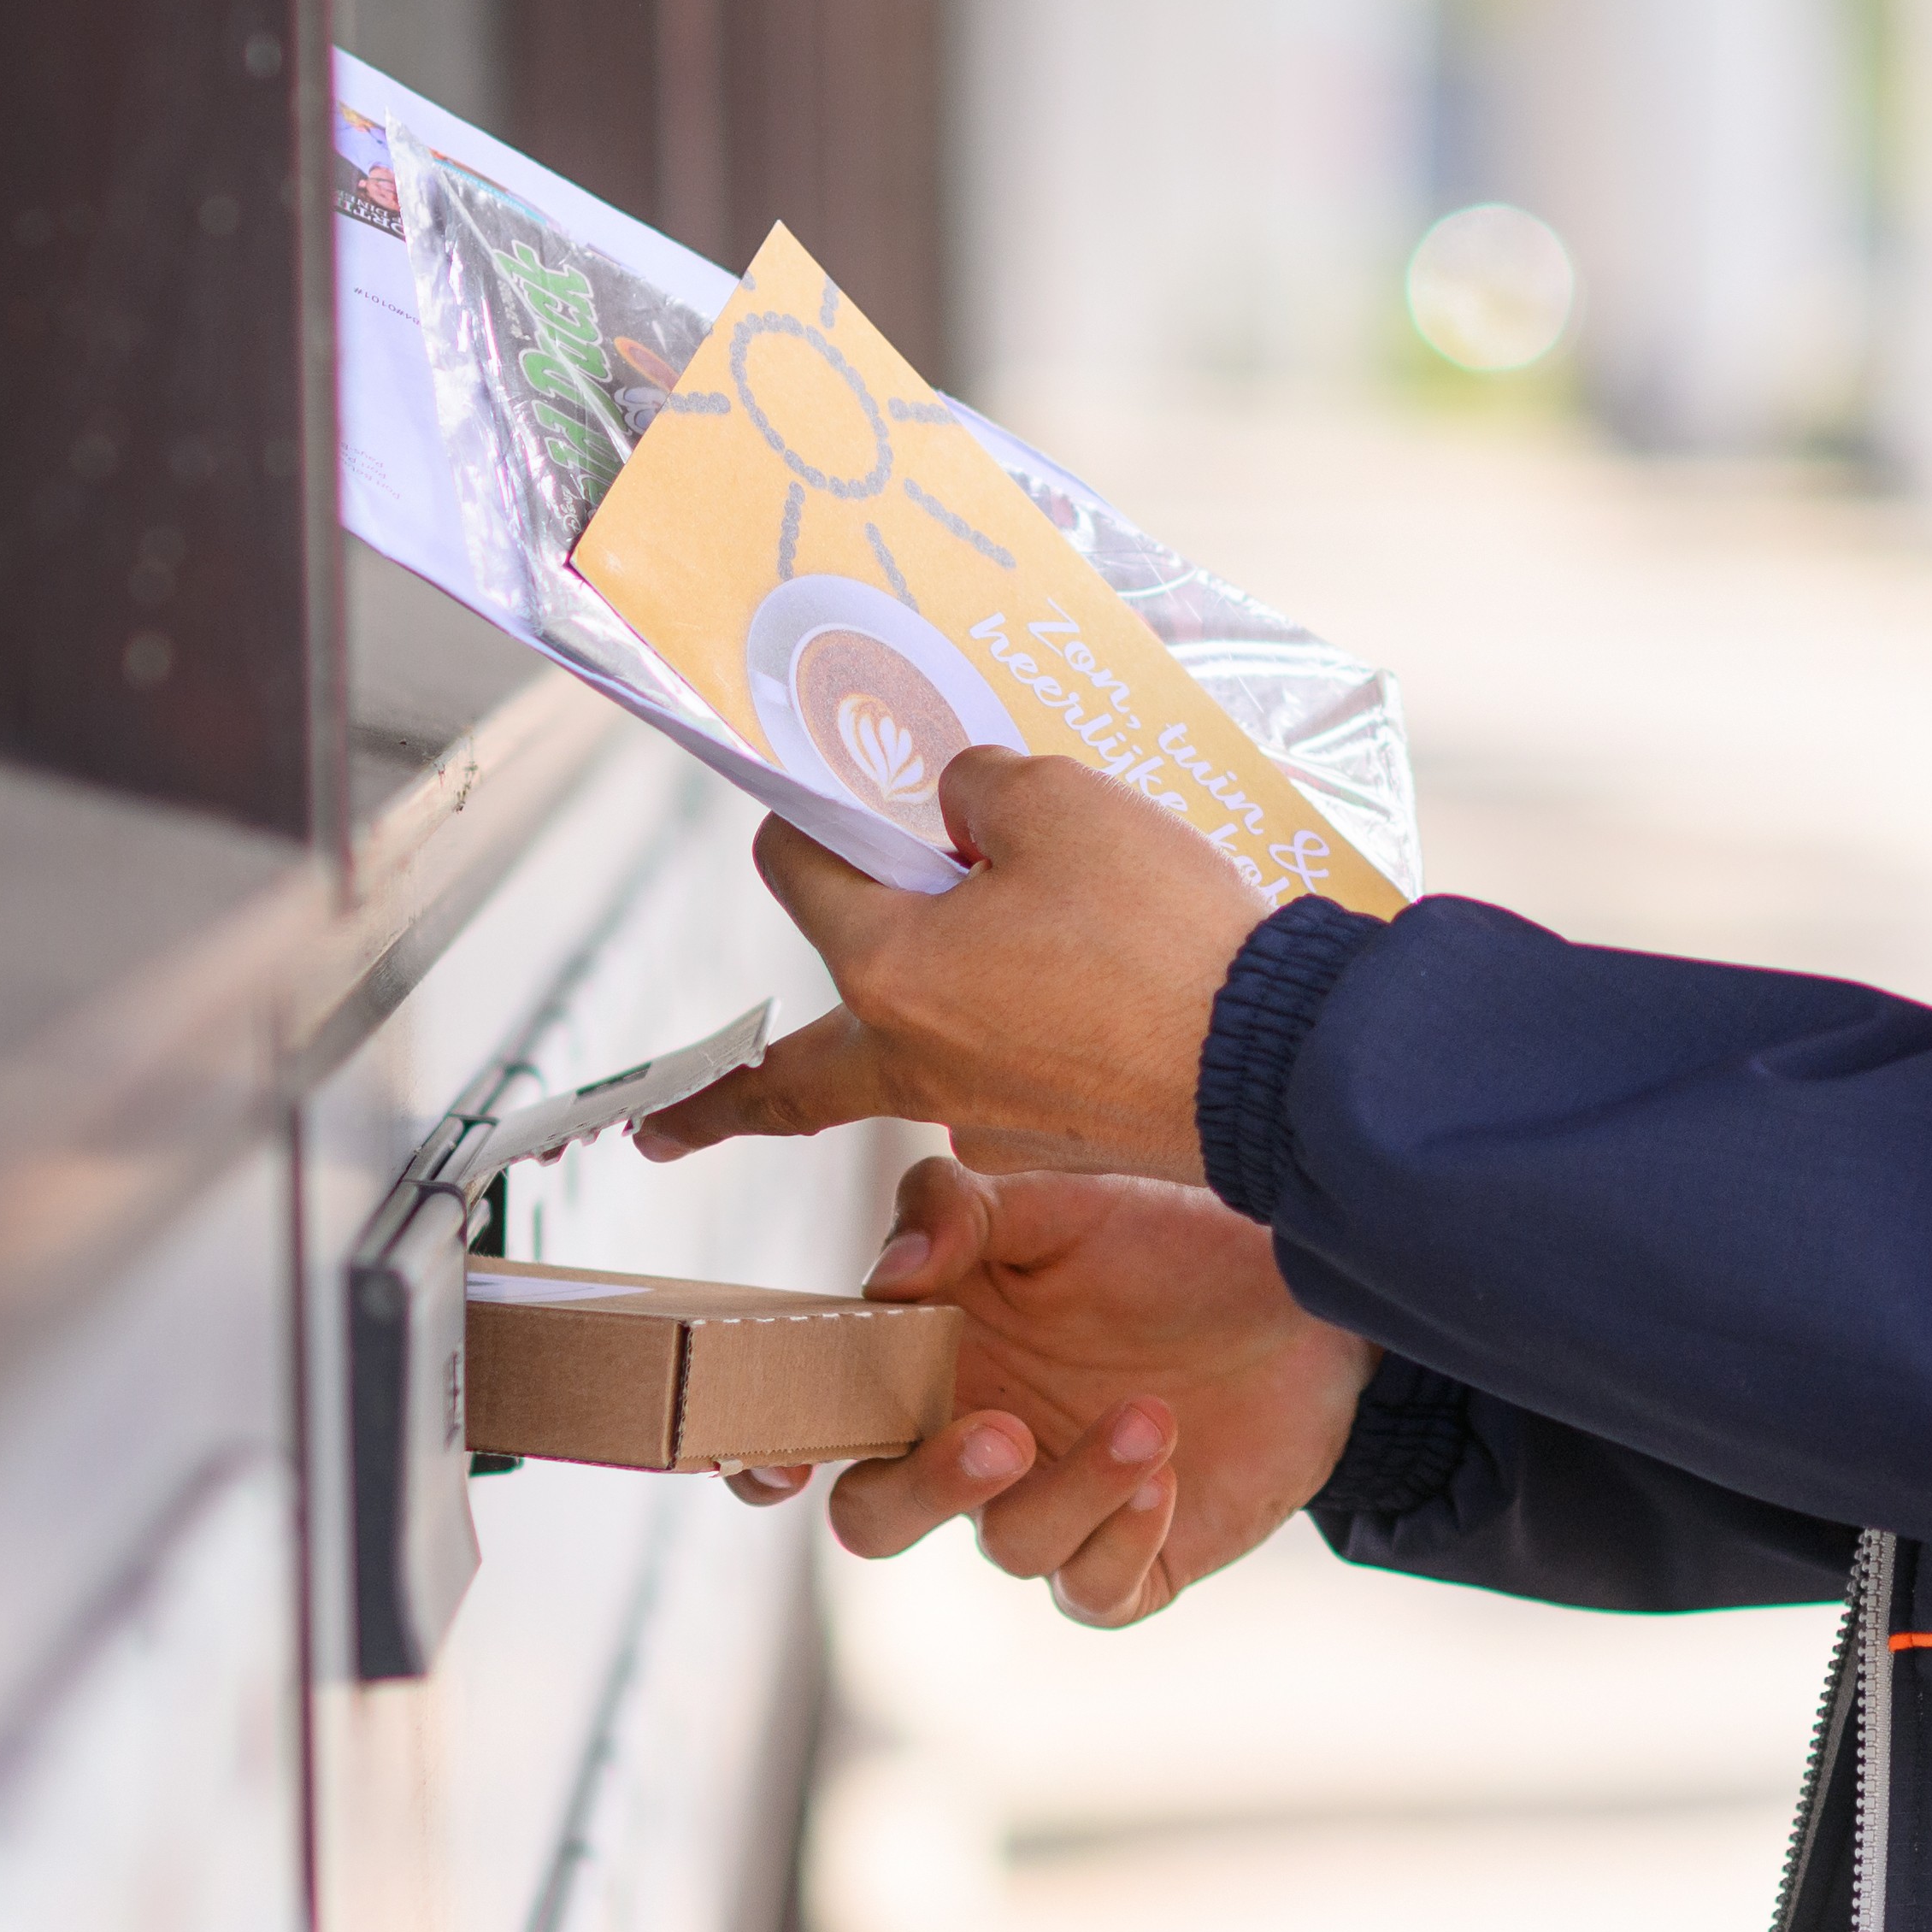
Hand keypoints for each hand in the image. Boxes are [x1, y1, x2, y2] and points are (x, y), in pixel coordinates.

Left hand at [632, 745, 1260, 1184]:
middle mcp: (915, 1063)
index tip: (812, 799)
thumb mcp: (1060, 801)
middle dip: (716, 1102)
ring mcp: (985, 1117)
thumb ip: (979, 789)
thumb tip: (961, 808)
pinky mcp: (1055, 1142)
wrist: (1274, 1060)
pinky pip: (1006, 1081)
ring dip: (912, 1022)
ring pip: (911, 1066)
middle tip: (657, 1131)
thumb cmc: (1159, 929)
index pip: (799, 874)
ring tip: (971, 962)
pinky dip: (1018, 1039)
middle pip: (789, 1081)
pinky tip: (1086, 992)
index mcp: (890, 972)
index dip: (808, 817)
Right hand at [734, 1156, 1367, 1628]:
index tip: (780, 1458)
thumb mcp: (1054, 1201)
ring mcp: (1051, 1509)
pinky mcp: (1133, 1560)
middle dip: (924, 1491)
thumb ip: (954, 1212)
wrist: (1304, 1283)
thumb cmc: (1161, 1238)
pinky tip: (1165, 1473)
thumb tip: (887, 1278)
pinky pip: (1092, 1590)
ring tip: (1151, 1414)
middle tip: (1001, 1431)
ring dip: (1074, 1485)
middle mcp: (971, 1448)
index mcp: (924, 1364)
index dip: (771, 1453)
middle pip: (878, 1518)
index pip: (815, 1424)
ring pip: (1007, 1545)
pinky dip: (1120, 1537)